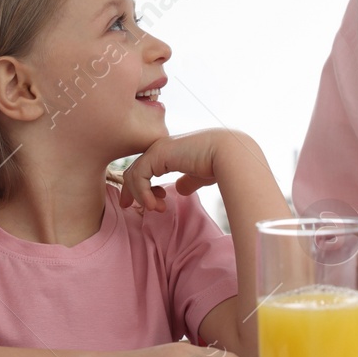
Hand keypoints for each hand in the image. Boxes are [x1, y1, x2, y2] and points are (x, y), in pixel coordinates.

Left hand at [117, 129, 257, 212]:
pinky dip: (142, 193)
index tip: (150, 205)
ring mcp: (158, 149)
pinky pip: (139, 176)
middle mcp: (161, 148)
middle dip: (130, 190)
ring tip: (155, 209)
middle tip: (128, 206)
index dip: (141, 187)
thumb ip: (188, 180)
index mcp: (170, 152)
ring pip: (134, 174)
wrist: (229, 154)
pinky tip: (154, 205)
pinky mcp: (157, 154)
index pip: (145, 168)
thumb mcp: (200, 176)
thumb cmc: (220, 164)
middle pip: (135, 170)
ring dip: (140, 196)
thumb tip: (179, 189)